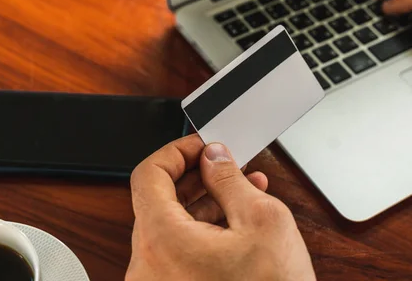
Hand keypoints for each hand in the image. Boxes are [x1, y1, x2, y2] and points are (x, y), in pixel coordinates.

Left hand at [126, 135, 315, 280]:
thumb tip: (213, 157)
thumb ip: (229, 179)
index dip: (177, 151)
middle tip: (227, 164)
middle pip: (160, 200)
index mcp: (162, 241)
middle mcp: (149, 266)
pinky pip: (179, 250)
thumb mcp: (262, 221)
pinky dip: (203, 229)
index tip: (201, 146)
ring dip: (205, 202)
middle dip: (198, 177)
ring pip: (172, 225)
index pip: (149, 175)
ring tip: (243, 189)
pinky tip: (236, 219)